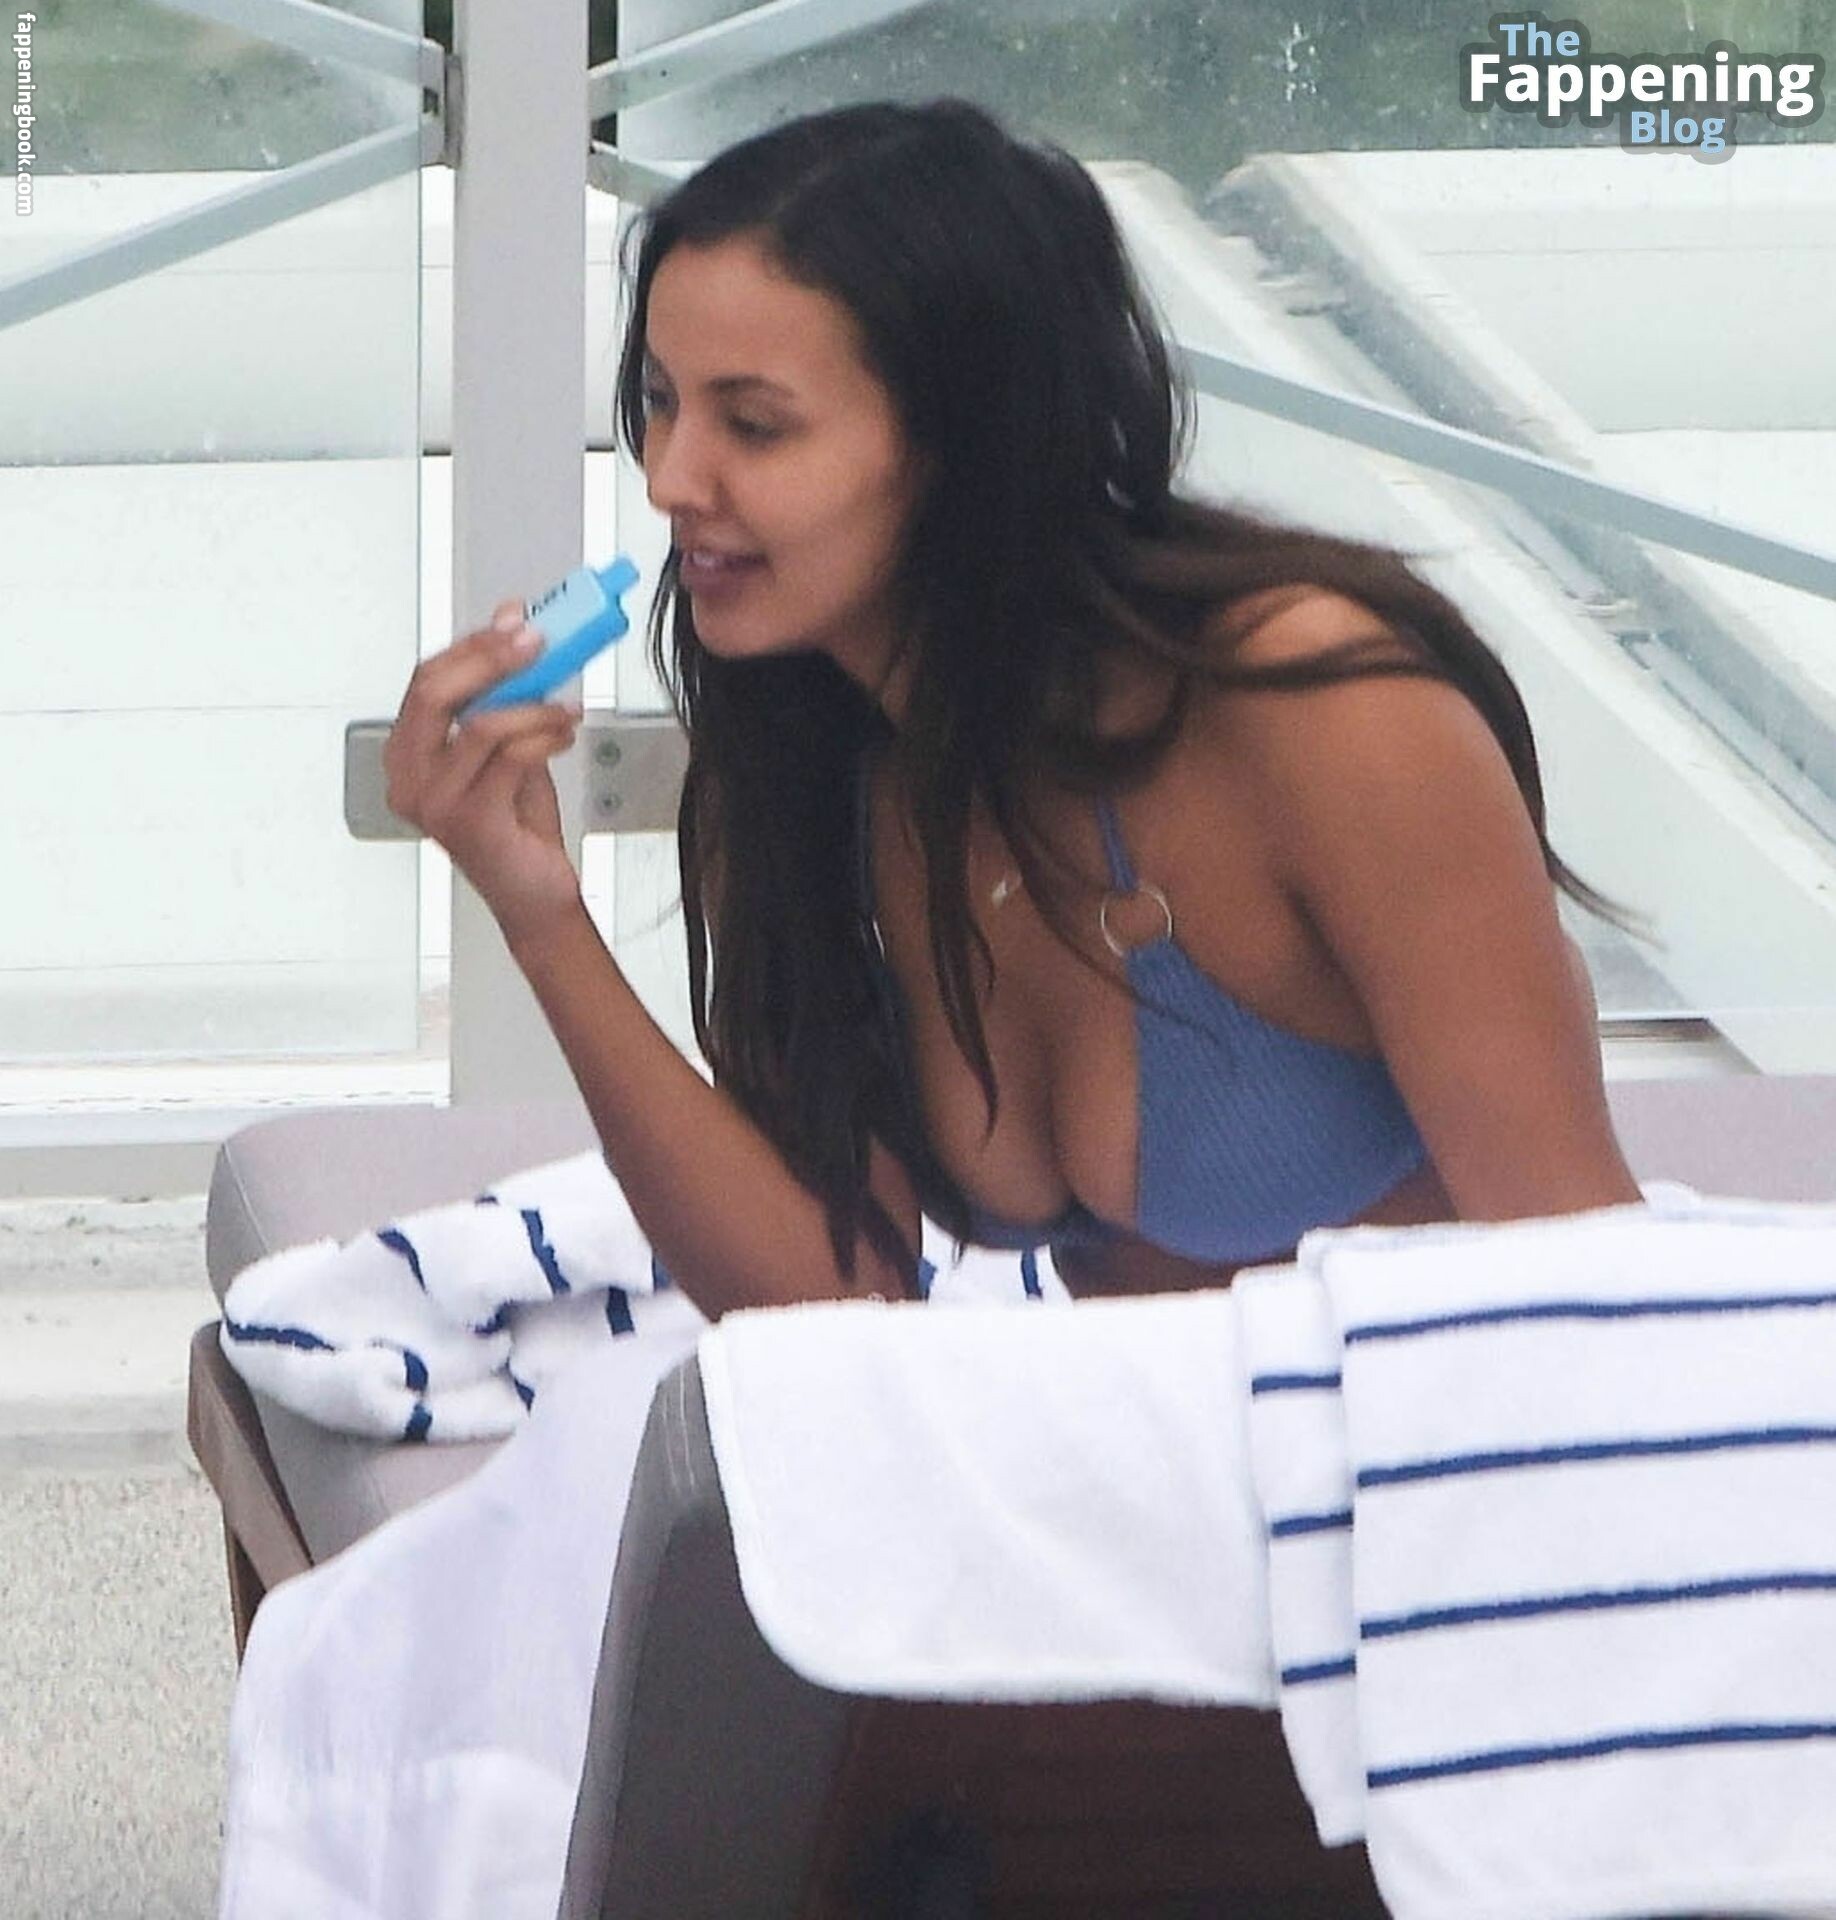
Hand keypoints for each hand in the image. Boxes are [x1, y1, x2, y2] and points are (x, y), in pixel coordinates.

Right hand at [383, 601, 585, 947]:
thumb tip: (511, 622)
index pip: (426, 680)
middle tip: (537, 643)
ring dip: (533, 704)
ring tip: (565, 707)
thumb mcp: (509, 745)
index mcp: (408, 755)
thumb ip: (505, 690)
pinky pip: (509, 757)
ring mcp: (434, 803)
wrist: (535, 893)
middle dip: (490, 658)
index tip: (515, 623)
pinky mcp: (469, 821)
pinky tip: (563, 734)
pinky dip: (543, 736)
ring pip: (478, 723)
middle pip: (434, 692)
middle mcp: (409, 778)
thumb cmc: (516, 824)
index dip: (472, 646)